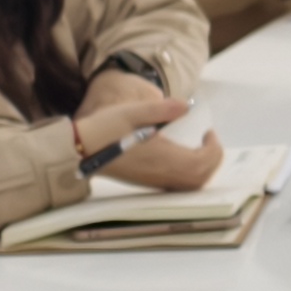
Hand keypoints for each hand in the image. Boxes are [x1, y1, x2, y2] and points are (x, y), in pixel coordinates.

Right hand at [73, 71, 224, 191]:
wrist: (77, 150)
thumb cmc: (103, 129)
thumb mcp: (132, 111)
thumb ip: (162, 109)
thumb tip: (187, 106)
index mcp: (160, 159)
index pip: (201, 163)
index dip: (213, 149)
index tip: (208, 132)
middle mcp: (160, 175)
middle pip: (200, 178)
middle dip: (211, 160)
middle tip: (208, 140)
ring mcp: (152, 181)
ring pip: (189, 185)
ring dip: (201, 168)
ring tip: (198, 146)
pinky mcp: (146, 182)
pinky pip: (176, 184)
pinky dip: (188, 173)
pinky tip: (180, 155)